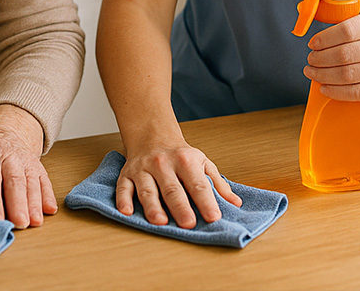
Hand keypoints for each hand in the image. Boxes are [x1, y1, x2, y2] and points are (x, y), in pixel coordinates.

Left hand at [0, 104, 55, 228]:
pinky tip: (50, 210)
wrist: (7, 126)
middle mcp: (9, 156)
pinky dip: (48, 195)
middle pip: (14, 182)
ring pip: (32, 182)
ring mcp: (26, 160)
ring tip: (35, 222)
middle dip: (18, 204)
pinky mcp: (38, 166)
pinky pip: (45, 180)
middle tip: (19, 223)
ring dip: (35, 203)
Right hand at [115, 139, 240, 228]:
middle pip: (172, 188)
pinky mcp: (127, 174)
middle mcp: (163, 163)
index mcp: (186, 161)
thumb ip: (218, 184)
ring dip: (153, 206)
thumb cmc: (180, 155)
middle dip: (180, 206)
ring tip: (161, 222)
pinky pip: (124, 187)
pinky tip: (127, 212)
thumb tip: (235, 203)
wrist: (152, 135)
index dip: (206, 201)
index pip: (198, 184)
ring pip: (148, 189)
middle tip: (189, 224)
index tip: (214, 217)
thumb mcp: (203, 163)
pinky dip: (123, 199)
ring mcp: (144, 169)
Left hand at [304, 10, 359, 105]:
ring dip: (323, 75)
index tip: (313, 44)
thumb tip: (316, 41)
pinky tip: (325, 88)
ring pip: (347, 74)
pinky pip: (356, 92)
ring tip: (313, 73)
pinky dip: (335, 91)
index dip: (324, 39)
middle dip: (320, 59)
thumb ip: (351, 30)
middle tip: (310, 61)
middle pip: (344, 54)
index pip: (346, 30)